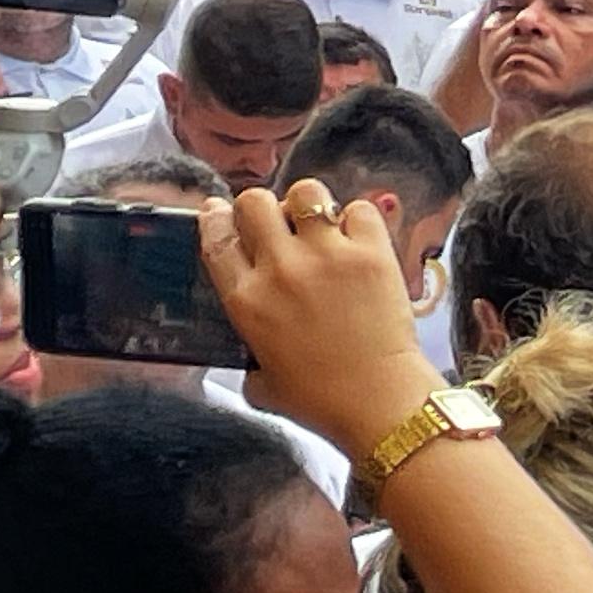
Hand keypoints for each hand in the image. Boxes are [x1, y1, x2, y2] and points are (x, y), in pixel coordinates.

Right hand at [201, 183, 450, 454]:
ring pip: (307, 193)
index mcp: (246, 300)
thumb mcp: (259, 380)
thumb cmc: (317, 398)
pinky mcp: (372, 252)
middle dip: (261, 206)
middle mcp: (281, 269)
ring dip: (309, 204)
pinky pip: (360, 208)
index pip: (217, 238)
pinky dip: (357, 217)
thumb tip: (252, 345)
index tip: (219, 210)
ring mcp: (328, 255)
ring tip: (319, 224)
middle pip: (256, 202)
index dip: (216, 217)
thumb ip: (248, 352)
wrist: (376, 398)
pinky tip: (357, 238)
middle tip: (276, 222)